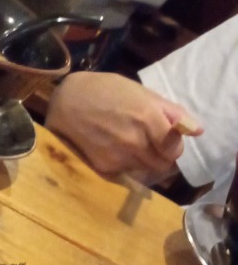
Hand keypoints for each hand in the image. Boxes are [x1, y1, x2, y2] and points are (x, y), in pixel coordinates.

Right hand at [44, 70, 202, 180]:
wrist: (67, 102)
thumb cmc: (107, 90)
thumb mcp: (142, 93)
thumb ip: (171, 112)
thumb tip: (197, 130)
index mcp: (148, 119)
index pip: (175, 151)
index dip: (174, 148)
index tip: (168, 142)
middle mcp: (135, 142)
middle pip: (161, 166)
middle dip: (161, 158)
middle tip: (152, 146)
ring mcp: (118, 157)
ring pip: (144, 171)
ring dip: (143, 163)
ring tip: (131, 146)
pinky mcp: (103, 167)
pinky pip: (125, 173)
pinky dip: (125, 166)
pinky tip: (116, 150)